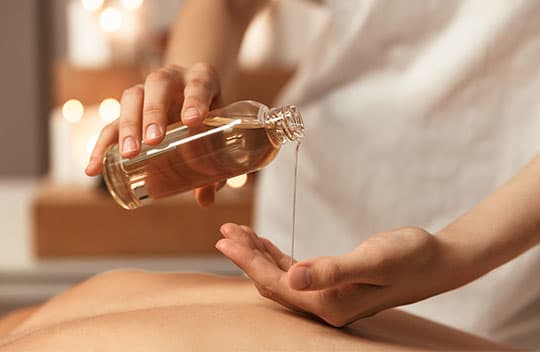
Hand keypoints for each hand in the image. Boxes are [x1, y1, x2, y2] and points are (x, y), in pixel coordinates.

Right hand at [85, 63, 222, 206]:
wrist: (194, 93)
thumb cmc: (211, 114)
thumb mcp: (220, 131)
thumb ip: (216, 163)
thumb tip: (206, 200)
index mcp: (201, 77)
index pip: (199, 83)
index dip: (195, 100)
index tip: (193, 120)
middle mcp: (171, 78)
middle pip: (158, 86)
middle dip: (154, 113)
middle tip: (154, 140)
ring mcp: (146, 90)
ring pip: (131, 98)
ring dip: (128, 126)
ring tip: (129, 154)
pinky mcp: (128, 109)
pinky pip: (112, 122)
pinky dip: (101, 145)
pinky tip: (94, 168)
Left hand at [216, 223, 453, 326]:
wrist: (436, 261)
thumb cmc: (409, 256)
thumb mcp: (373, 260)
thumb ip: (332, 270)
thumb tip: (293, 278)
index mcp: (329, 304)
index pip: (276, 284)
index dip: (247, 262)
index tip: (224, 238)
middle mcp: (324, 306)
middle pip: (272, 282)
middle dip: (246, 257)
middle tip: (224, 231)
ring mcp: (328, 297)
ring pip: (281, 277)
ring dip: (258, 255)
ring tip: (237, 232)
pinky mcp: (333, 284)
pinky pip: (296, 272)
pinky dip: (277, 256)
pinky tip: (265, 244)